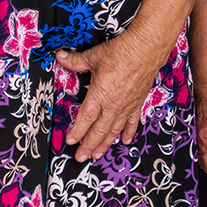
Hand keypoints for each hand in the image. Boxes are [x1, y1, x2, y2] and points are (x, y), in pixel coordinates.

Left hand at [56, 29, 170, 162]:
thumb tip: (60, 57)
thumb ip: (76, 61)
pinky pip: (132, 122)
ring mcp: (126, 106)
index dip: (77, 132)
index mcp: (100, 95)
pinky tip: (124, 141)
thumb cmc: (121, 53)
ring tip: (97, 155)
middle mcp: (113, 105)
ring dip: (104, 144)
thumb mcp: (94, 57)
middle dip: (88, 145)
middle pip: (98, 130)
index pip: (85, 119)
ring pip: (114, 130)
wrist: (146, 50)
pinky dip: (128, 132)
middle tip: (81, 157)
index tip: (70, 141)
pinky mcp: (137, 103)